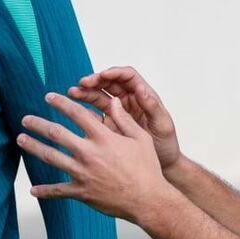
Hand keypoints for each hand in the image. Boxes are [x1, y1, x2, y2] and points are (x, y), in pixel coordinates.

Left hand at [19, 93, 175, 224]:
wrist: (148, 200)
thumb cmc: (147, 168)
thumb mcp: (140, 138)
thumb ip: (124, 120)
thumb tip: (114, 102)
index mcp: (103, 137)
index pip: (76, 113)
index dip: (61, 102)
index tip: (49, 97)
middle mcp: (88, 153)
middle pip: (56, 133)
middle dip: (38, 124)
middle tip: (26, 119)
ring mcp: (82, 173)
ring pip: (50, 157)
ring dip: (33, 146)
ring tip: (20, 139)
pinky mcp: (81, 192)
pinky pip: (58, 191)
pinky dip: (44, 191)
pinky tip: (32, 190)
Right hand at [67, 66, 182, 172]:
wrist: (162, 165)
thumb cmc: (166, 144)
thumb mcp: (162, 125)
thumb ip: (151, 107)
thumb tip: (140, 88)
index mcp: (144, 96)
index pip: (128, 77)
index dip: (114, 73)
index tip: (102, 75)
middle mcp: (130, 100)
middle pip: (110, 83)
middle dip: (96, 80)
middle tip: (83, 83)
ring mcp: (118, 111)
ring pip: (100, 95)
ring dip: (86, 92)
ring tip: (73, 92)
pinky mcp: (109, 123)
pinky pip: (95, 112)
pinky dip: (84, 108)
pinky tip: (73, 108)